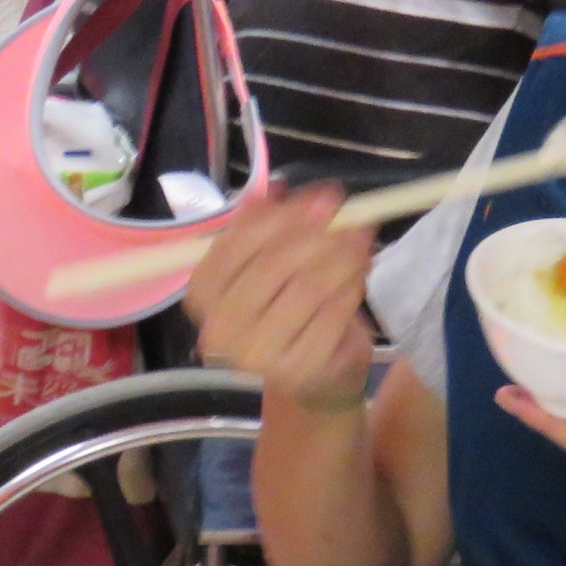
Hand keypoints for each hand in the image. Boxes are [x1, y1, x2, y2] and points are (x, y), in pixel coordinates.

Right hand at [178, 185, 376, 410]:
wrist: (308, 376)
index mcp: (203, 294)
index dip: (283, 216)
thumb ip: (264, 226)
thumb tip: (274, 189)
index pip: (237, 244)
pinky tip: (359, 276)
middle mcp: (219, 328)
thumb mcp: (266, 265)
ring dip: (342, 258)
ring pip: (307, 287)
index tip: (322, 199)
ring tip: (361, 242)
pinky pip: (331, 316)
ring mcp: (256, 355)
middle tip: (352, 218)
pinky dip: (350, 289)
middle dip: (319, 234)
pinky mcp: (296, 370)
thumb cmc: (282, 312)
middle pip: (274, 265)